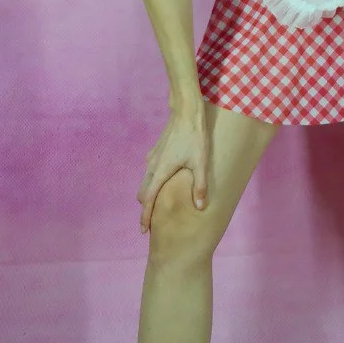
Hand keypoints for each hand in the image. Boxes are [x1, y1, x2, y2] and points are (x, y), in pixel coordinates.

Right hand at [137, 112, 208, 233]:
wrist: (185, 112)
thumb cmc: (194, 136)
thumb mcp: (200, 162)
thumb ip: (199, 186)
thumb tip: (200, 207)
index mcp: (160, 171)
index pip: (149, 200)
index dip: (145, 217)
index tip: (143, 230)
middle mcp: (152, 166)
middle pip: (144, 193)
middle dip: (146, 208)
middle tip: (153, 222)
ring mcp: (152, 158)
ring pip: (145, 182)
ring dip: (149, 195)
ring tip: (158, 205)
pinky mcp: (156, 151)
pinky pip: (149, 173)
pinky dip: (152, 183)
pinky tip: (164, 183)